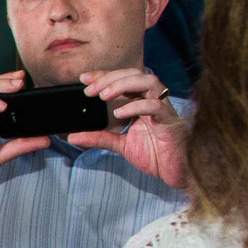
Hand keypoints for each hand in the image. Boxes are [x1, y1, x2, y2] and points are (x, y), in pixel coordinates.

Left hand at [70, 67, 188, 187]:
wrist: (175, 173)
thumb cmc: (154, 155)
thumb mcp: (120, 145)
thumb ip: (98, 138)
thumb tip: (72, 136)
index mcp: (142, 102)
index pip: (124, 80)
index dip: (105, 76)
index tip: (84, 78)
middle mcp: (154, 100)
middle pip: (135, 74)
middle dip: (110, 78)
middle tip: (89, 90)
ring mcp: (164, 108)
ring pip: (148, 81)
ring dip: (123, 85)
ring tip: (103, 96)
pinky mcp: (171, 120)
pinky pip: (156, 105)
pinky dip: (136, 106)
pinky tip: (120, 113)